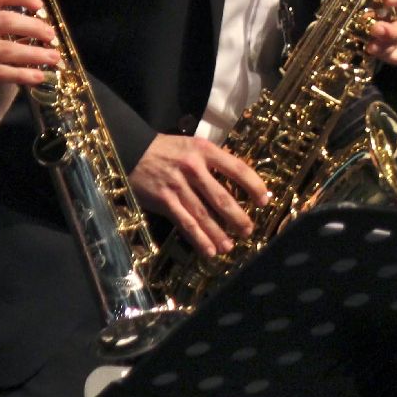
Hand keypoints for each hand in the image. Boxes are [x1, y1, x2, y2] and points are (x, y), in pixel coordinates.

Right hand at [0, 0, 60, 109]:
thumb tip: (16, 28)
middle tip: (52, 36)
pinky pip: (0, 72)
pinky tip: (37, 78)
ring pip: (8, 48)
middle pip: (7, 19)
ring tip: (54, 58)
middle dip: (35, 27)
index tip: (39, 5)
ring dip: (35, 54)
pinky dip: (22, 74)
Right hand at [128, 132, 270, 257]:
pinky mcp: (164, 201)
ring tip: (230, 247)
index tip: (264, 200)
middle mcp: (193, 167)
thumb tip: (238, 180)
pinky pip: (185, 223)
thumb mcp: (193, 146)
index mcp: (205, 150)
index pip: (237, 168)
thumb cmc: (168, 149)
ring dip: (219, 234)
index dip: (254, 186)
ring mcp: (178, 186)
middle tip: (249, 230)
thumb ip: (214, 161)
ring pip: (203, 215)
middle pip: (222, 197)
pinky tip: (209, 251)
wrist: (132, 151)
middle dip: (238, 217)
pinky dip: (199, 239)